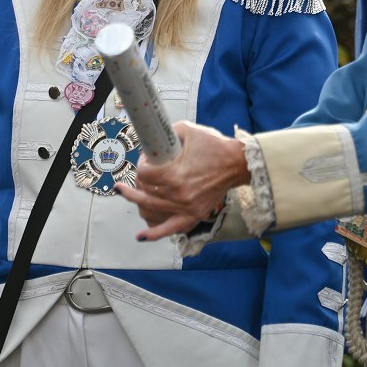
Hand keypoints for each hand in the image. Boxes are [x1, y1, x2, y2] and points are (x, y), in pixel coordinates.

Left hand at [117, 122, 249, 241]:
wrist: (236, 164)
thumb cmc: (214, 146)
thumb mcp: (187, 130)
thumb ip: (165, 133)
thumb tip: (150, 140)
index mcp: (175, 175)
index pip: (144, 175)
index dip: (141, 165)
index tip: (147, 160)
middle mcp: (178, 195)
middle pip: (143, 192)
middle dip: (137, 180)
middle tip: (142, 172)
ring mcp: (185, 209)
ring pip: (150, 210)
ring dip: (137, 201)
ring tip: (130, 193)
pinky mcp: (192, 217)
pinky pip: (169, 230)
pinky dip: (153, 234)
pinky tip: (141, 236)